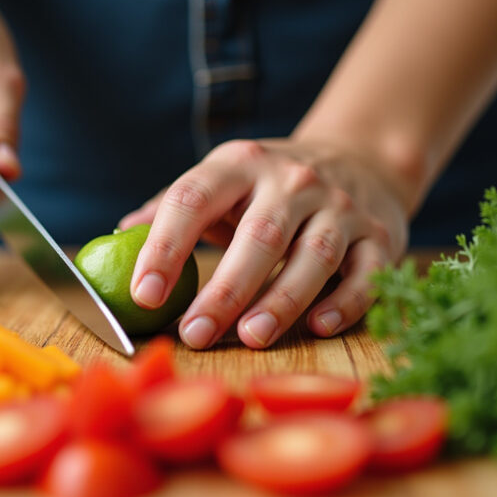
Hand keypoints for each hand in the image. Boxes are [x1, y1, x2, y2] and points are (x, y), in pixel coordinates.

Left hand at [120, 139, 409, 349]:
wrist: (362, 159)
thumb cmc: (271, 187)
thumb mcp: (223, 178)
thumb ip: (173, 206)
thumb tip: (116, 236)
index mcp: (240, 164)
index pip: (194, 199)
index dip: (165, 246)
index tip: (143, 294)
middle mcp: (292, 181)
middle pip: (259, 235)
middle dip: (225, 288)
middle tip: (194, 333)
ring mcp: (341, 207)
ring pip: (314, 255)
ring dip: (282, 299)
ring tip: (251, 337)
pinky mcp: (379, 236)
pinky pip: (364, 272)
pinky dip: (345, 302)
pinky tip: (319, 326)